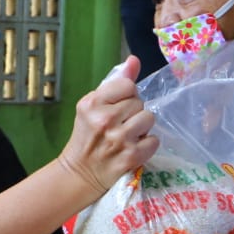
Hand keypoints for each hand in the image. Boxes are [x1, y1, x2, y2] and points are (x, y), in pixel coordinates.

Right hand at [57, 56, 157, 199]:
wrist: (79, 173)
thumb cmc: (87, 135)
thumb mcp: (93, 106)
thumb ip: (116, 82)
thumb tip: (134, 60)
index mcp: (93, 103)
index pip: (128, 85)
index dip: (126, 95)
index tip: (117, 107)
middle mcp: (105, 119)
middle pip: (139, 102)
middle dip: (133, 112)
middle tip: (120, 124)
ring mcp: (119, 139)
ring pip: (149, 119)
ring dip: (142, 127)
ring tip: (128, 135)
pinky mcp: (131, 157)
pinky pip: (154, 140)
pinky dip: (146, 145)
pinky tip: (133, 148)